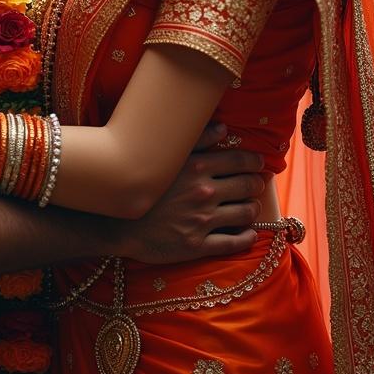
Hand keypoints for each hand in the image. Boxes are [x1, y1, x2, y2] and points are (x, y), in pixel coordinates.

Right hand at [117, 122, 264, 264]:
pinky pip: (233, 243)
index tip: (259, 163)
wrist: (114, 222)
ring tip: (250, 206)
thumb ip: (196, 139)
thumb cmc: (139, 183)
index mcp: (196, 168)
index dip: (254, 162)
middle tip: (256, 183)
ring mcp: (202, 221)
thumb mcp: (164, 155)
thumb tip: (223, 128)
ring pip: (244, 214)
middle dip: (255, 184)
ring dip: (252, 209)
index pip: (239, 162)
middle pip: (246, 187)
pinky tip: (248, 233)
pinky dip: (246, 237)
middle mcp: (203, 193)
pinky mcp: (197, 245)